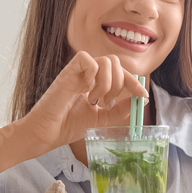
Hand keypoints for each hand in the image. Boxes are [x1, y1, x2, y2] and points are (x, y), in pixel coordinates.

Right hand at [17, 50, 146, 154]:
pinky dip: (93, 75)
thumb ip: (120, 110)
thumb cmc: (69, 125)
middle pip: (116, 62)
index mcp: (97, 83)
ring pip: (105, 60)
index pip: (121, 72)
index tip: (142, 95)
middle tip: (109, 102)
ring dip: (107, 82)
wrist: (49, 133)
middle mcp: (89, 75)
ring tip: (96, 100)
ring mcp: (79, 72)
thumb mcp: (102, 118)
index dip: (134, 82)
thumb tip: (141, 100)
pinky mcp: (67, 72)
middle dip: (121, 82)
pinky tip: (86, 91)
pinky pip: (86, 59)